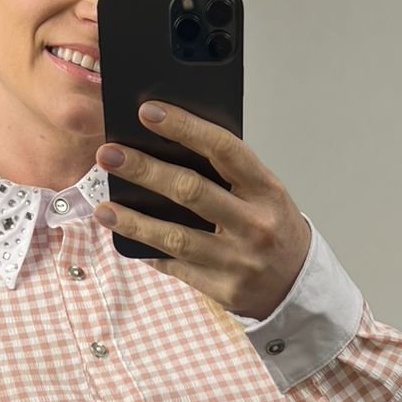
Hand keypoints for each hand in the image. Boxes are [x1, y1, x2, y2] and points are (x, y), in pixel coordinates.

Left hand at [93, 103, 311, 320]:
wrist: (297, 284)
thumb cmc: (272, 227)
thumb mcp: (263, 193)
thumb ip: (227, 174)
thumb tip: (166, 148)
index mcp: (266, 190)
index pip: (222, 149)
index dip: (184, 127)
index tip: (147, 112)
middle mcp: (255, 224)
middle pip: (190, 191)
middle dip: (144, 169)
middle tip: (109, 154)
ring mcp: (239, 260)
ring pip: (176, 237)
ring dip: (133, 221)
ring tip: (103, 209)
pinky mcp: (223, 289)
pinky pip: (176, 267)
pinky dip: (149, 250)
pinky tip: (127, 238)